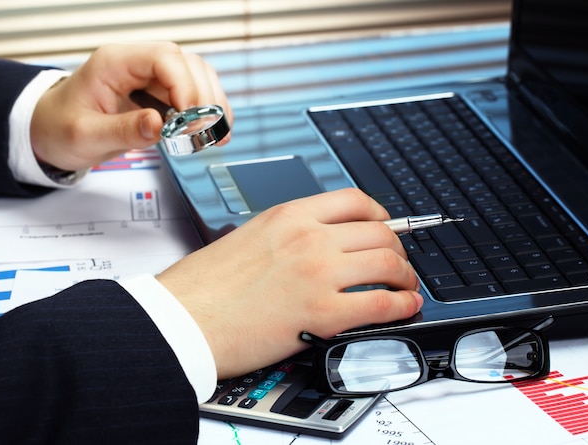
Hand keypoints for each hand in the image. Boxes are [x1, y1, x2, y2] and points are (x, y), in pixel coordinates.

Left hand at [30, 42, 231, 171]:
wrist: (50, 130)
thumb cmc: (60, 127)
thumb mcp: (85, 135)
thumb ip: (122, 130)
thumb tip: (160, 125)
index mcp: (114, 63)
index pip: (164, 59)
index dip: (186, 86)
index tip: (192, 118)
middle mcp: (136, 64)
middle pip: (188, 65)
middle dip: (205, 97)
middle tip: (209, 131)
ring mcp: (149, 77)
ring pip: (197, 77)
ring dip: (213, 104)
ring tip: (218, 134)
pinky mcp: (158, 94)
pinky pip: (192, 94)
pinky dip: (208, 113)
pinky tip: (215, 132)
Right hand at [156, 188, 422, 378]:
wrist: (181, 318)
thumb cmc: (205, 284)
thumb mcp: (248, 236)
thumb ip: (287, 234)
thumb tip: (316, 243)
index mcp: (289, 215)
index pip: (354, 200)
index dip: (380, 214)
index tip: (385, 226)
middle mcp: (309, 238)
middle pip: (380, 232)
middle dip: (398, 249)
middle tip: (398, 263)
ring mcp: (317, 273)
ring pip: (388, 264)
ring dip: (405, 277)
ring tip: (405, 287)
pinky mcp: (321, 313)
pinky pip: (380, 304)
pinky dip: (402, 305)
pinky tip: (404, 307)